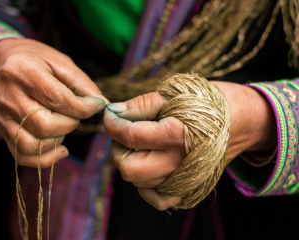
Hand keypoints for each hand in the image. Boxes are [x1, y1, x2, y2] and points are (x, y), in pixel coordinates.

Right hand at [0, 38, 107, 167]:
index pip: (56, 98)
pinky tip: (60, 148)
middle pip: (43, 125)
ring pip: (31, 145)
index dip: (82, 108)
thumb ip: (83, 85)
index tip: (96, 106)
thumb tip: (104, 106)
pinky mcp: (2, 131)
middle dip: (70, 124)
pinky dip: (45, 158)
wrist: (3, 63)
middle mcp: (7, 96)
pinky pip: (22, 155)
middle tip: (76, 115)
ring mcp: (1, 116)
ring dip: (57, 141)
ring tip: (64, 127)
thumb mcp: (61, 63)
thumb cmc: (37, 61)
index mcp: (23, 71)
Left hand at [103, 82, 276, 209]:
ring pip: (138, 183)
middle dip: (118, 148)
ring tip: (142, 145)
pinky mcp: (190, 189)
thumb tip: (114, 112)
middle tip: (126, 133)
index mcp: (176, 135)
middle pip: (128, 168)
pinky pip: (158, 199)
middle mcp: (180, 163)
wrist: (243, 121)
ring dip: (132, 163)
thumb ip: (142, 104)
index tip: (110, 114)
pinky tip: (151, 165)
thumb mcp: (176, 93)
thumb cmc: (209, 102)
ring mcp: (185, 180)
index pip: (128, 136)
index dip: (111, 123)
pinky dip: (147, 185)